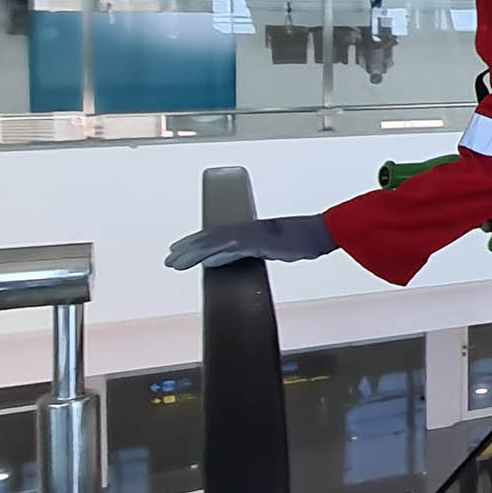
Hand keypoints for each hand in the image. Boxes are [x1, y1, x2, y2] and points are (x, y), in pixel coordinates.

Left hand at [165, 214, 336, 269]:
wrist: (322, 232)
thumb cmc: (304, 239)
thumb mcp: (277, 245)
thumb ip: (260, 249)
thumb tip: (252, 255)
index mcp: (249, 230)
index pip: (216, 235)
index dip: (196, 242)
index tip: (180, 250)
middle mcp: (247, 229)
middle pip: (210, 237)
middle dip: (188, 248)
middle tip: (169, 259)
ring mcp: (253, 234)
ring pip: (217, 242)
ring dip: (195, 253)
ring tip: (176, 263)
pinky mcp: (261, 242)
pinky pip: (234, 249)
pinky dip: (218, 255)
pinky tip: (205, 263)